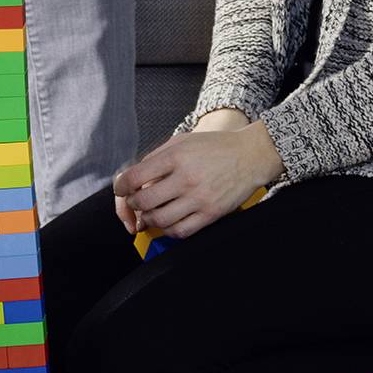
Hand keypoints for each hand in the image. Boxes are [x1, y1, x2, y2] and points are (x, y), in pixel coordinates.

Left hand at [118, 108, 247, 228]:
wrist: (251, 155)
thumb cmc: (216, 147)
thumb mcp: (182, 140)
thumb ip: (156, 157)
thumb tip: (132, 180)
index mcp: (176, 156)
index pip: (134, 177)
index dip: (120, 187)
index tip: (122, 189)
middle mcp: (186, 178)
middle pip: (143, 202)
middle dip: (133, 204)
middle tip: (136, 202)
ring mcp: (199, 198)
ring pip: (159, 220)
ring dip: (149, 219)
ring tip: (151, 212)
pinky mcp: (210, 214)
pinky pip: (180, 231)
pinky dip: (168, 229)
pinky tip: (169, 221)